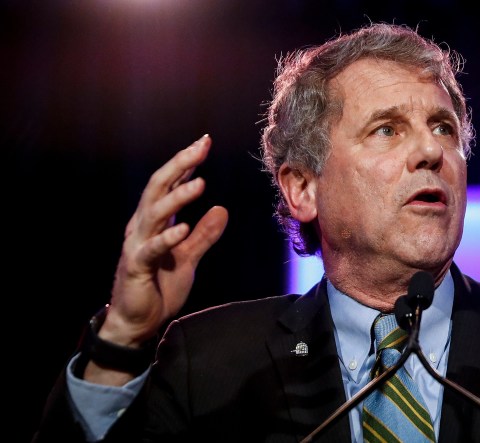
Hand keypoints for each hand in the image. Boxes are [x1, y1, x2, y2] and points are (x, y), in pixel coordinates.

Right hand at [98, 135, 227, 348]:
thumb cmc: (159, 288)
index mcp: (154, 222)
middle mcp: (142, 227)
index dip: (186, 163)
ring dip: (177, 197)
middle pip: (158, 188)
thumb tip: (222, 209)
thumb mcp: (188, 258)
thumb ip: (204, 234)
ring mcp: (137, 245)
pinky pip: (152, 249)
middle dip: (179, 165)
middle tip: (201, 147)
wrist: (137, 323)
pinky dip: (167, 238)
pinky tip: (182, 228)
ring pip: (154, 213)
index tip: (204, 143)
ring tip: (200, 182)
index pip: (169, 185)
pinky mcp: (136, 267)